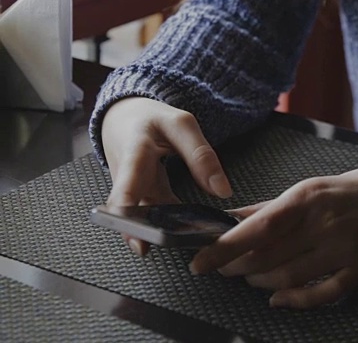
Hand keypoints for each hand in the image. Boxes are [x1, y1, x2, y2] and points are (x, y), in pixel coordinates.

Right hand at [102, 97, 232, 254]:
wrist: (124, 118)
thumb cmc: (152, 120)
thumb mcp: (182, 125)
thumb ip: (201, 156)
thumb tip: (222, 191)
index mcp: (134, 153)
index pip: (126, 186)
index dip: (127, 213)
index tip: (137, 234)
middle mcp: (126, 178)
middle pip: (127, 213)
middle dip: (139, 234)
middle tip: (153, 250)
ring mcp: (132, 191)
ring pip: (142, 219)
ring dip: (158, 233)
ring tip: (185, 244)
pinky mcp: (141, 199)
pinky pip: (154, 216)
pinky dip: (170, 225)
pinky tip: (192, 233)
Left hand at [190, 158, 357, 308]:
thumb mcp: (317, 186)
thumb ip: (275, 205)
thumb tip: (235, 217)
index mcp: (309, 197)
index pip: (256, 227)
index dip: (223, 247)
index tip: (199, 260)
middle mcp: (324, 224)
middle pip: (267, 256)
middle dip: (235, 266)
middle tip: (220, 269)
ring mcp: (344, 250)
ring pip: (288, 277)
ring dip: (259, 281)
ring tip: (247, 278)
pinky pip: (320, 294)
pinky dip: (294, 300)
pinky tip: (278, 299)